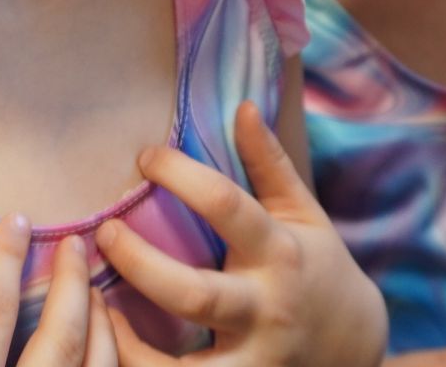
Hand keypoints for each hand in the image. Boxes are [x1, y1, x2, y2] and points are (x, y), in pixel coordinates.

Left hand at [95, 100, 385, 366]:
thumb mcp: (303, 212)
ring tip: (89, 302)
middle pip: (195, 294)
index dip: (183, 176)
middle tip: (101, 231)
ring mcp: (251, 357)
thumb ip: (269, 162)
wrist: (357, 348)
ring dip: (129, 341)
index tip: (145, 156)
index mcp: (279, 251)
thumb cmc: (317, 267)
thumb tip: (245, 104)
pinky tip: (108, 342)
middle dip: (141, 264)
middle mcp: (265, 307)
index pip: (228, 207)